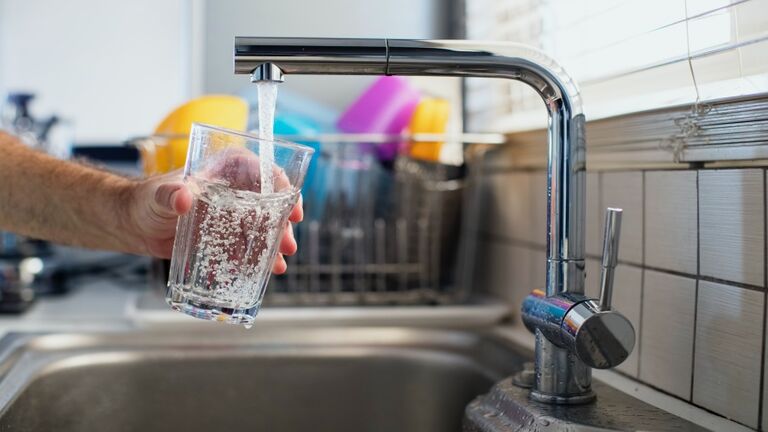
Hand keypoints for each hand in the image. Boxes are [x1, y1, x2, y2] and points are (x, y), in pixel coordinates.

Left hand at [125, 170, 302, 273]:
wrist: (134, 225)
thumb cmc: (145, 200)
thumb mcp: (157, 195)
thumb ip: (169, 194)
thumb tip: (183, 197)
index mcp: (226, 169)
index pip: (264, 172)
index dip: (283, 190)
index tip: (292, 211)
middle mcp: (236, 189)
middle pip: (270, 203)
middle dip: (283, 226)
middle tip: (288, 246)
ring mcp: (233, 214)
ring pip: (264, 227)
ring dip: (274, 246)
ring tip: (278, 265)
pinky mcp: (227, 236)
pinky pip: (249, 246)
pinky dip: (258, 259)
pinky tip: (264, 272)